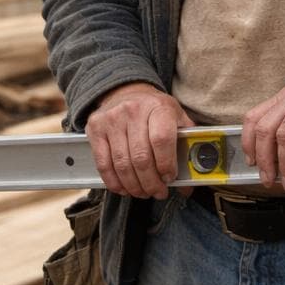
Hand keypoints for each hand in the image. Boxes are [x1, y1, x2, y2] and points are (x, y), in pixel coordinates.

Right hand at [85, 83, 193, 199]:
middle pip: (141, 158)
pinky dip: (114, 182)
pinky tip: (124, 188)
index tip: (170, 178)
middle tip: (158, 192)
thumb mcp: (177, 119)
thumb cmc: (155, 111)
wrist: (126, 92)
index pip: (162, 140)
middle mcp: (134, 110)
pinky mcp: (95, 128)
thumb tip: (189, 183)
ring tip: (143, 192)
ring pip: (122, 164)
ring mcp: (112, 119)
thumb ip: (186, 147)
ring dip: (134, 186)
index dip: (166, 165)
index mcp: (159, 107)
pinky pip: (103, 164)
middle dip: (151, 183)